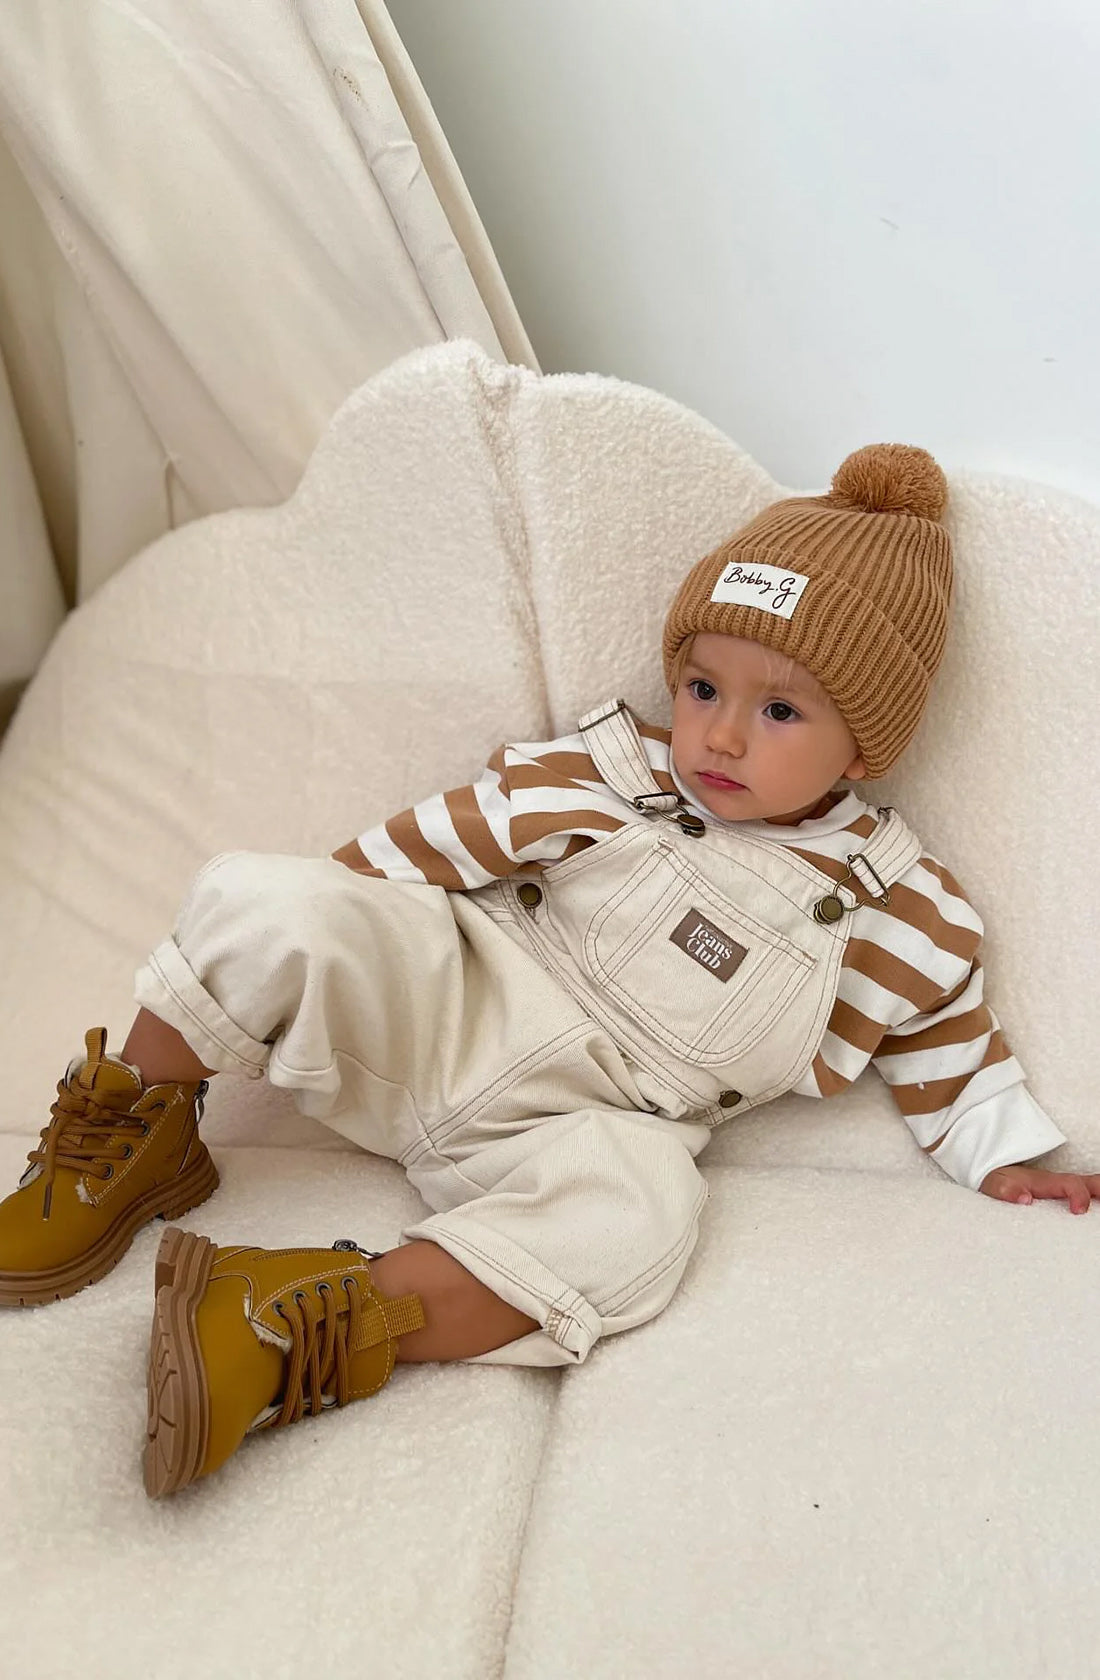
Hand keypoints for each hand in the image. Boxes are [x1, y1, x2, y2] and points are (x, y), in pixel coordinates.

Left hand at [980, 1165, 1099, 1213]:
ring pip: (1086, 1187)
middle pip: (1086, 1182)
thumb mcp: (993, 1184)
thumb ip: (1005, 1189)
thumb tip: (1025, 1199)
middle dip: (1099, 1189)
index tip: (1078, 1210)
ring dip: (1097, 1194)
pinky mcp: (1057, 1196)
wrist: (990, 1175)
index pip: (1069, 1183)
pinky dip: (1091, 1200)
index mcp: (1043, 1181)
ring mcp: (1058, 1189)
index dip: (1079, 1194)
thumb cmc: (995, 1182)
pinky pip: (1078, 1195)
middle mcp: (1055, 1183)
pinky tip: (1093, 1215)